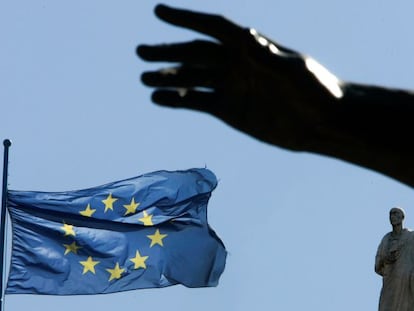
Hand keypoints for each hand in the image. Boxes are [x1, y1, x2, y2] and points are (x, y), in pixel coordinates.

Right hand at [137, 4, 342, 150]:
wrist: (320, 123)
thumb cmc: (316, 90)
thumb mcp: (297, 71)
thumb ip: (271, 56)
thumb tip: (248, 37)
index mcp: (250, 47)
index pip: (213, 27)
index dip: (186, 19)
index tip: (159, 12)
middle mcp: (235, 64)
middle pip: (195, 53)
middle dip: (168, 52)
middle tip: (141, 52)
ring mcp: (230, 87)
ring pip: (192, 79)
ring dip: (168, 77)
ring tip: (143, 78)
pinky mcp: (228, 109)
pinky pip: (197, 102)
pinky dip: (177, 100)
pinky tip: (158, 98)